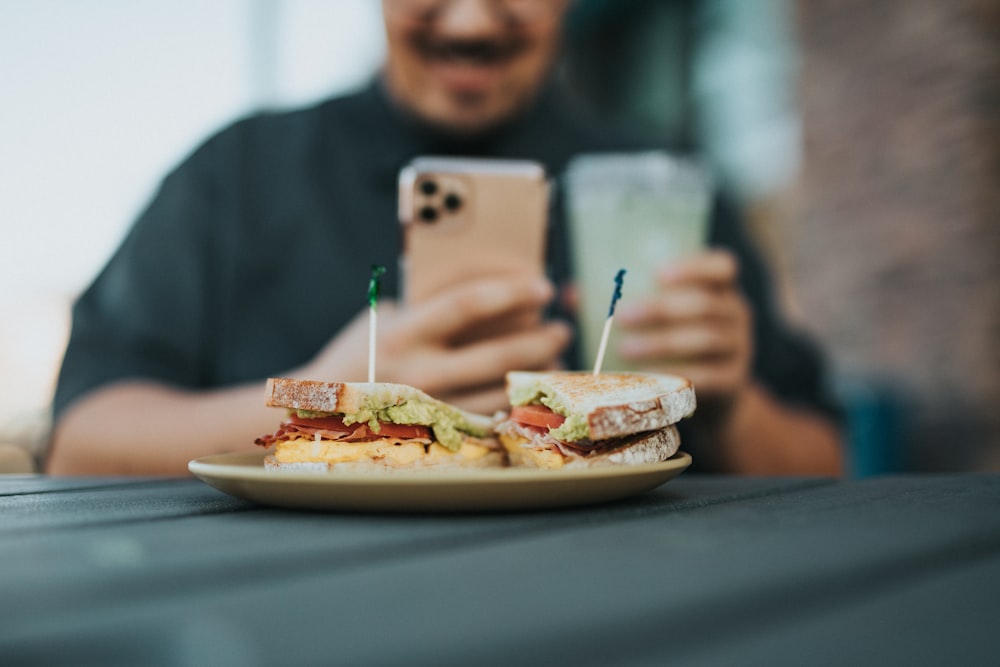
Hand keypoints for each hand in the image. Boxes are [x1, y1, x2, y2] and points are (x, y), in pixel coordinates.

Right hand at [295, 277, 571, 413]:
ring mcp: (430, 407)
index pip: (467, 305)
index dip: (510, 292)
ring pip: (499, 389)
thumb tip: (495, 292)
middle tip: (562, 326)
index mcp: (402, 333)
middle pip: (495, 352)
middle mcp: (417, 372)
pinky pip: (490, 415)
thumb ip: (430, 304)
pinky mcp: (438, 431)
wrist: (325, 408)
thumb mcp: (387, 316)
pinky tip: (533, 385)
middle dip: (538, 338)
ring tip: (557, 355)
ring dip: (536, 371)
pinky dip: (517, 398)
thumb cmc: (363, 350)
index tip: (542, 285)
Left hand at [616, 250, 752, 419]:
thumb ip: (624, 299)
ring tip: (625, 349)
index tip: (658, 273)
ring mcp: (738, 349)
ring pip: (705, 339)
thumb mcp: (660, 320)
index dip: (695, 266)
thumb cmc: (674, 343)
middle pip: (706, 304)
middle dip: (662, 309)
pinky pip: (707, 375)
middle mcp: (736, 314)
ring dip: (662, 343)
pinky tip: (647, 376)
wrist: (710, 397)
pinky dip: (675, 374)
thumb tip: (572, 294)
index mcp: (720, 289)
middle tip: (623, 315)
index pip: (723, 266)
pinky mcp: (733, 381)